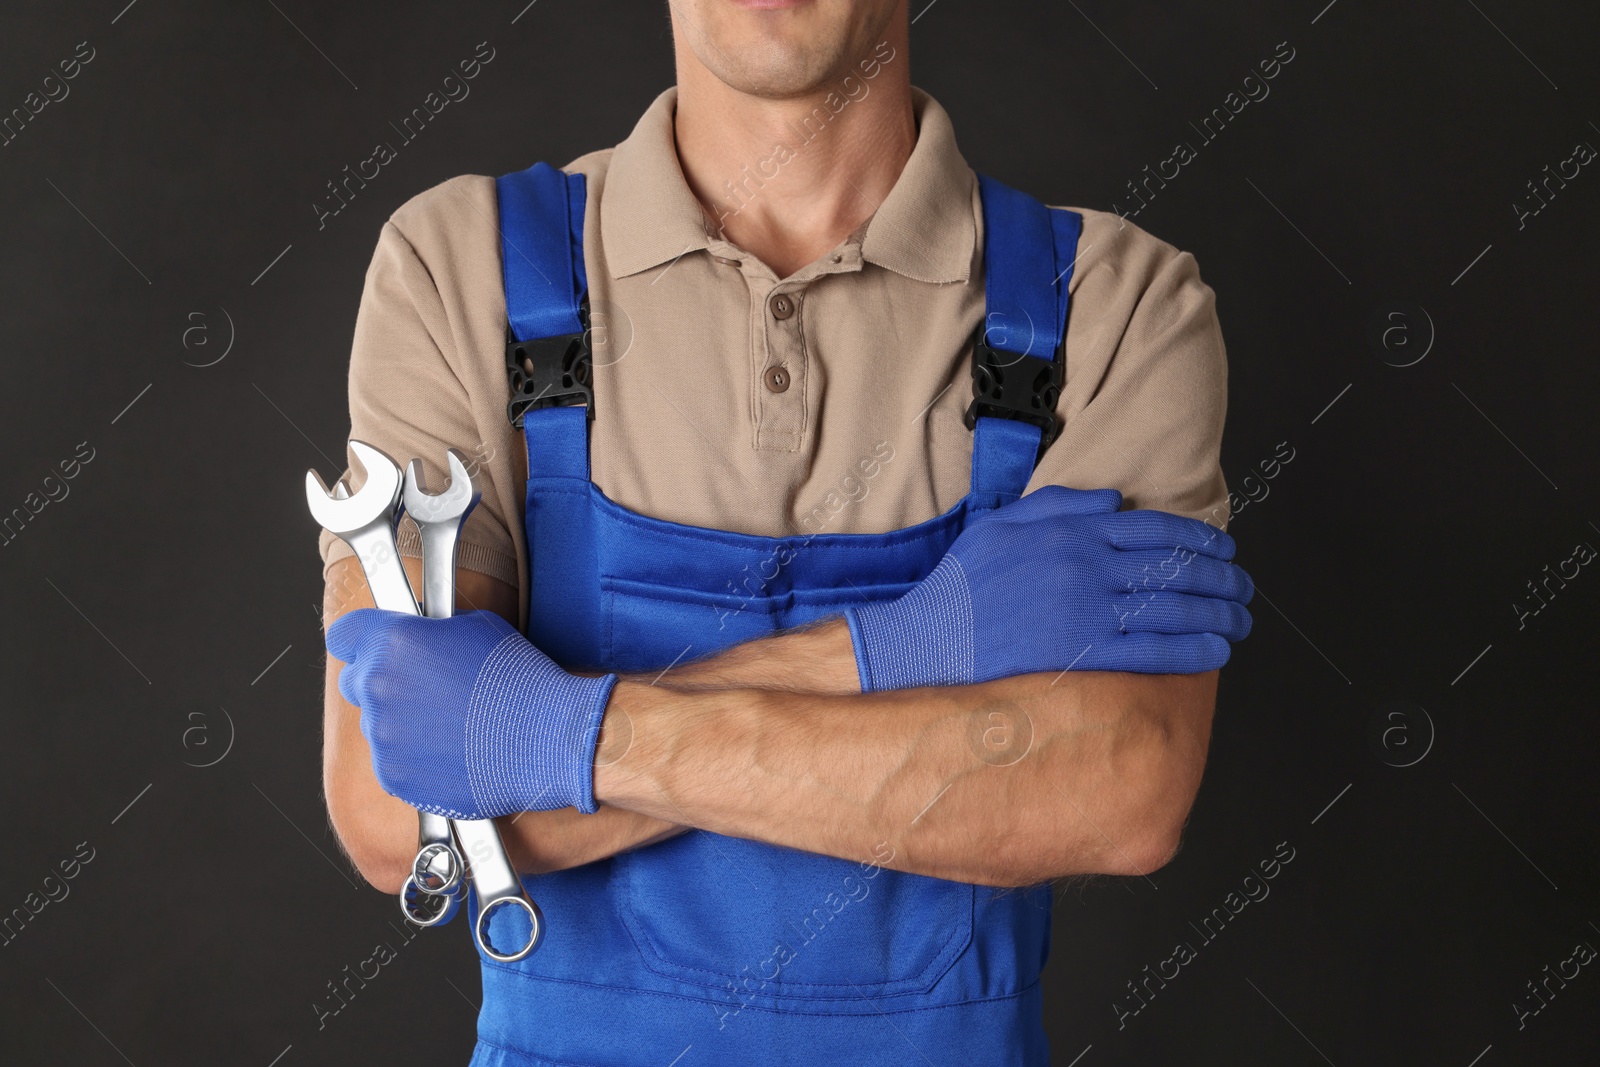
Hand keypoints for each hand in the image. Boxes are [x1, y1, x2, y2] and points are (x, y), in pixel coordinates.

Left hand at [325, 609, 616, 818]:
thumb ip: (430, 632)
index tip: (372, 646)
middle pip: (355, 681)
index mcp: (393, 643)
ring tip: (451, 724)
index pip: (345, 634)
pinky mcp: (394, 776)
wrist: (547, 739)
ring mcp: (383, 737)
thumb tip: (419, 637)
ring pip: (376, 724)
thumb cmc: (520, 680)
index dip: (361, 639)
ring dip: (402, 722)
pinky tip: (452, 750)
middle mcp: (378, 688)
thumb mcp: (477, 627)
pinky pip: (392, 761)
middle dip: (383, 681)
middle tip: (423, 687)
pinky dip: (414, 758)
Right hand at [844, 485, 1253, 689]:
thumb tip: (1112, 501)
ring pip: (1172, 608)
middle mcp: (1087, 568)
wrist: (930, 637)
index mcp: (1072, 533)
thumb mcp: (1001, 524)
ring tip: (1240, 621)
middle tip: (1244, 589)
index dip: (1199, 540)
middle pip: (1174, 569)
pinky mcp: (1083, 654)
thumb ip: (1059, 505)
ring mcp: (1087, 612)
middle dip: (1221, 580)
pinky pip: (1151, 650)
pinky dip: (1192, 650)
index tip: (1224, 550)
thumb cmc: (961, 584)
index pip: (1154, 530)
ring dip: (1217, 614)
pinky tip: (1217, 651)